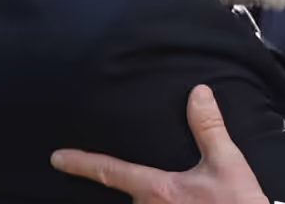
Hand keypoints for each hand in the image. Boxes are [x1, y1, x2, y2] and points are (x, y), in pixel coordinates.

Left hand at [51, 85, 269, 203]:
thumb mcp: (227, 163)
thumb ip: (209, 127)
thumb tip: (198, 92)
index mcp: (157, 189)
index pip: (111, 172)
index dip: (82, 163)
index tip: (57, 158)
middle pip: (130, 195)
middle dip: (133, 185)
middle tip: (139, 177)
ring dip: (151, 199)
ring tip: (169, 192)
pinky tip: (173, 201)